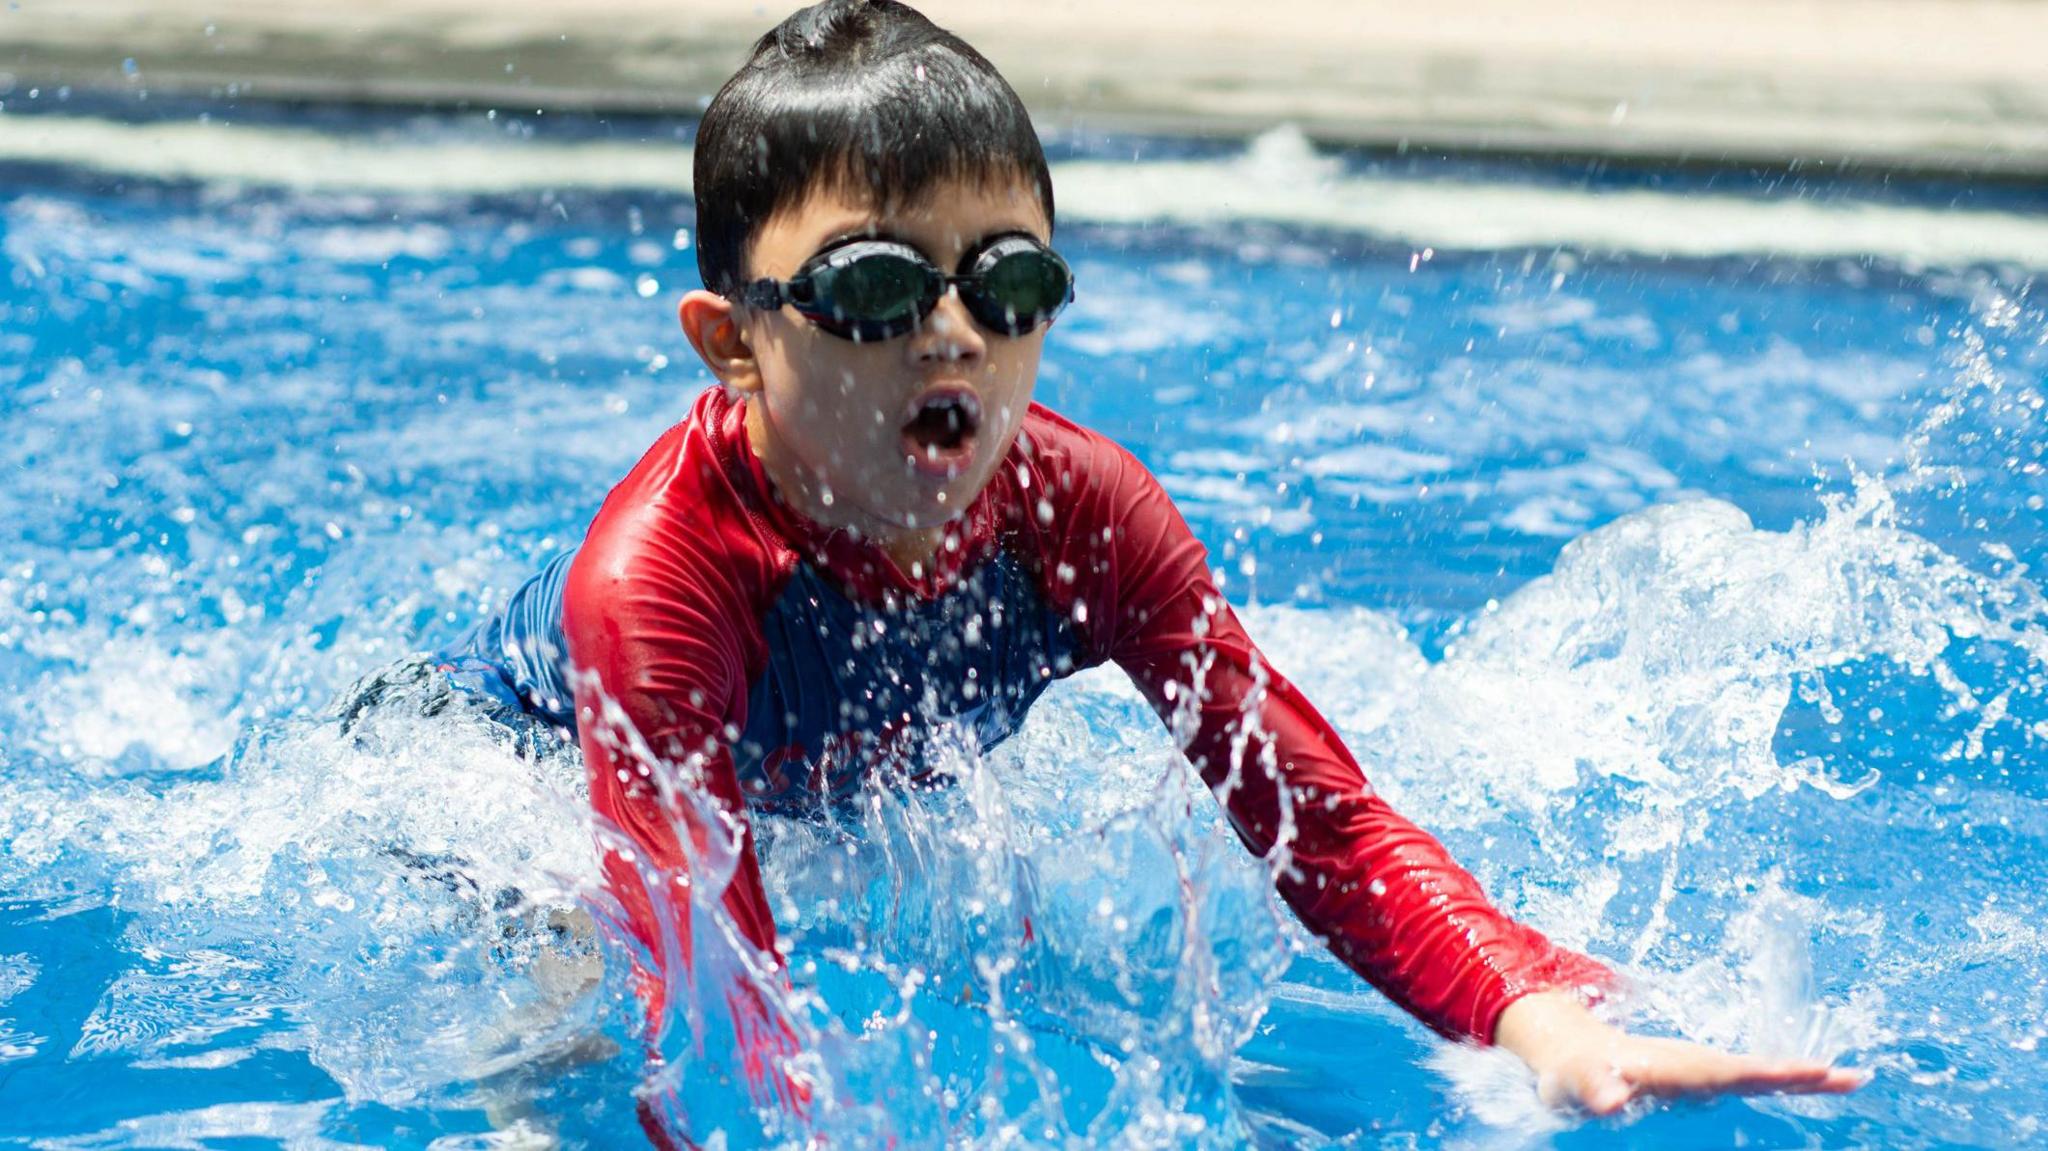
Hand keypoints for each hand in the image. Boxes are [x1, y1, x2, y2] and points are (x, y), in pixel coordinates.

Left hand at [1493, 990, 1868, 1115]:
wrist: (1572, 1054)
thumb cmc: (1574, 1074)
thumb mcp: (1577, 1085)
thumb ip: (1596, 1090)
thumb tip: (1613, 1102)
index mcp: (1673, 1066)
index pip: (1728, 1072)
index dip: (1768, 1074)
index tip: (1810, 1072)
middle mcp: (1695, 1065)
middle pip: (1757, 1069)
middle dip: (1802, 1073)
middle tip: (1852, 1077)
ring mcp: (1702, 1071)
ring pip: (1760, 1074)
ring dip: (1802, 1077)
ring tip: (1850, 1079)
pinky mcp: (1703, 1080)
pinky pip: (1750, 1082)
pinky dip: (1784, 1082)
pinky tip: (1812, 1085)